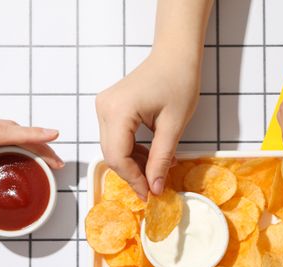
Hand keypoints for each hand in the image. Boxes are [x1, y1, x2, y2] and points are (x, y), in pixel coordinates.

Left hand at [0, 90, 62, 232]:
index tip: (55, 136)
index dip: (32, 135)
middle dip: (39, 142)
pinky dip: (7, 130)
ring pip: (1, 122)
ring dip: (24, 135)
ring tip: (40, 153)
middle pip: (11, 128)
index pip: (3, 134)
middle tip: (56, 160)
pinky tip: (10, 142)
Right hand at [95, 51, 200, 198]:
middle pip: (112, 155)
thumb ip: (161, 159)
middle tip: (154, 188)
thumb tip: (155, 188)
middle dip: (133, 174)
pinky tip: (151, 157)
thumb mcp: (174, 126)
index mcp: (118, 110)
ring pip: (113, 148)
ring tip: (159, 172)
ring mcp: (104, 107)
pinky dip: (132, 151)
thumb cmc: (178, 81)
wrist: (175, 55)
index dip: (133, 179)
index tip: (150, 194)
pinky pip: (117, 138)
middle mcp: (104, 108)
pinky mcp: (111, 108)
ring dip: (134, 164)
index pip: (118, 157)